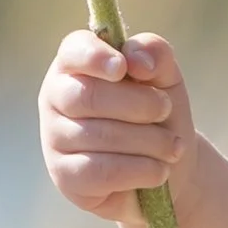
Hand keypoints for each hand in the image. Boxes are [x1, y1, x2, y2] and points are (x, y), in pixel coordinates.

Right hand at [38, 30, 196, 227]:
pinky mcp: (65, 176)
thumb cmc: (159, 115)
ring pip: (99, 136)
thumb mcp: (166, 77)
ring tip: (172, 147)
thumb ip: (154, 53)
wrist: (168, 168)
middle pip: (88, 96)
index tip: (122, 68)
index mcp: (76, 65)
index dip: (95, 57)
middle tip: (166, 111)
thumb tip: (135, 59)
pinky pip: (101, 171)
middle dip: (139, 105)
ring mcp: (55, 138)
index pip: (73, 51)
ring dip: (150, 142)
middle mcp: (56, 98)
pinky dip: (140, 170)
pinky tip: (158, 170)